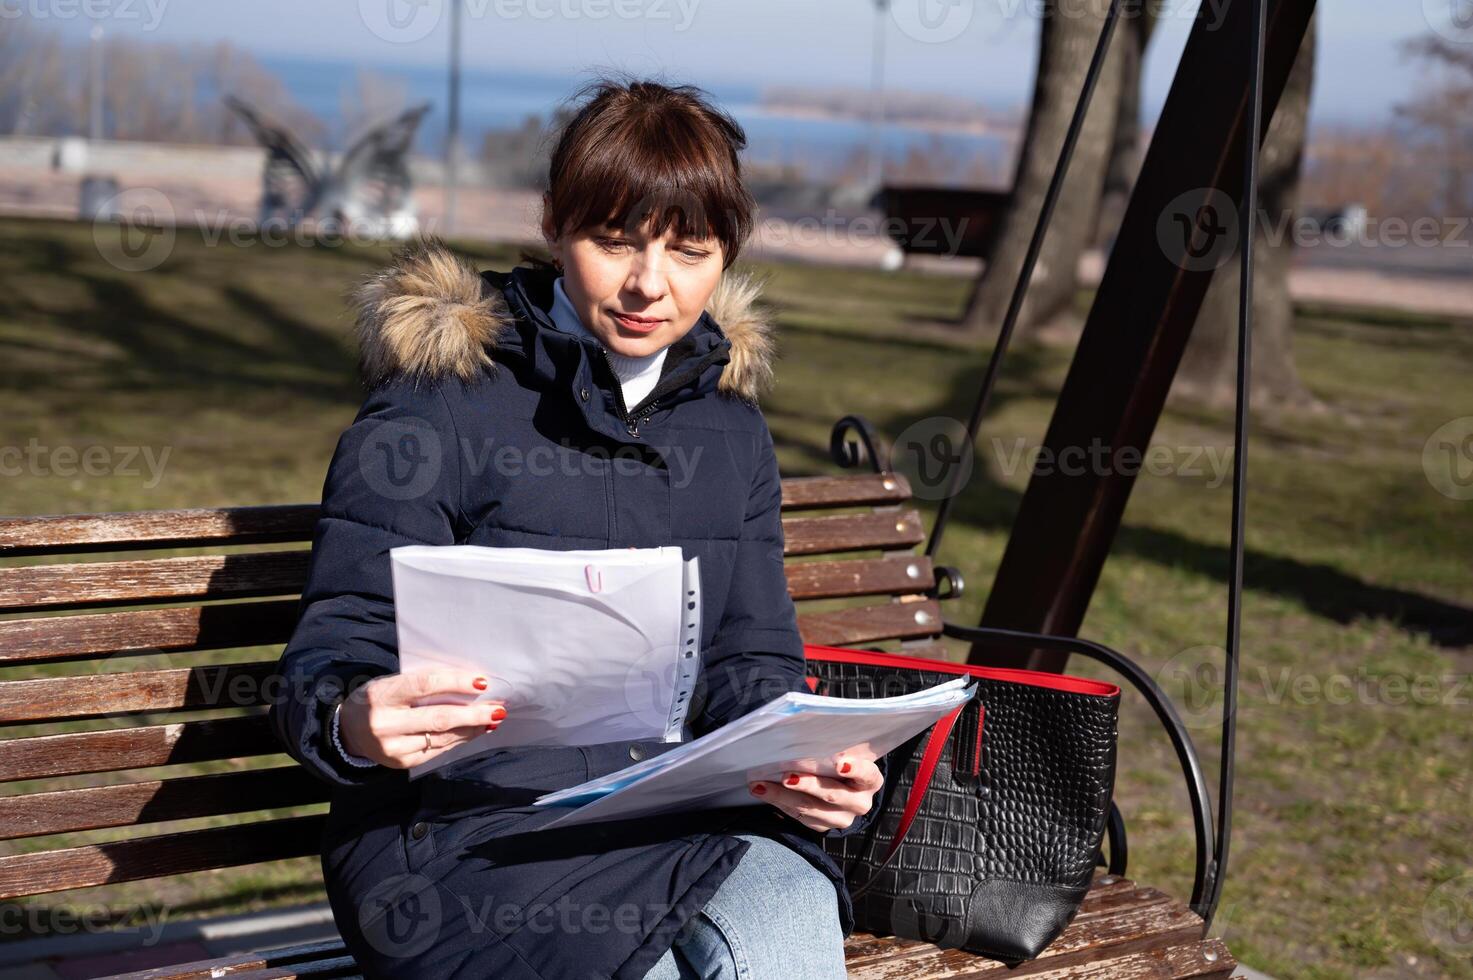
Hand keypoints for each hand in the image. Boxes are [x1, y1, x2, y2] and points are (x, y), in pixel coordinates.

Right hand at [338, 669, 507, 768]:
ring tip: (492, 718)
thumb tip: (470, 685)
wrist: (348, 730)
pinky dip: (460, 739)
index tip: (482, 682)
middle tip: (498, 708)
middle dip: (473, 713)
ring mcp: (391, 748)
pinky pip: (438, 750)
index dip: (455, 683)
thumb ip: (423, 683)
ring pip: (442, 737)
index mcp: (380, 695)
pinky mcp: (401, 764)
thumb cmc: (379, 698)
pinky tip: (475, 731)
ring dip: (472, 727)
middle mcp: (384, 723)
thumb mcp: (391, 683)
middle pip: (438, 718)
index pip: (424, 685)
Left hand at [748, 747, 883, 832]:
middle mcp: (860, 802)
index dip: (854, 768)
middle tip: (786, 775)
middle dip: (808, 784)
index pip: (866, 774)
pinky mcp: (822, 827)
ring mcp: (841, 818)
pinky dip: (778, 801)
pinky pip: (798, 816)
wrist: (840, 782)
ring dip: (783, 795)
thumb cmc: (839, 758)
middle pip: (833, 795)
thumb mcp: (844, 749)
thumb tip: (809, 728)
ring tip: (761, 783)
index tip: (838, 762)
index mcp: (870, 780)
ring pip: (810, 808)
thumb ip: (833, 744)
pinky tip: (762, 790)